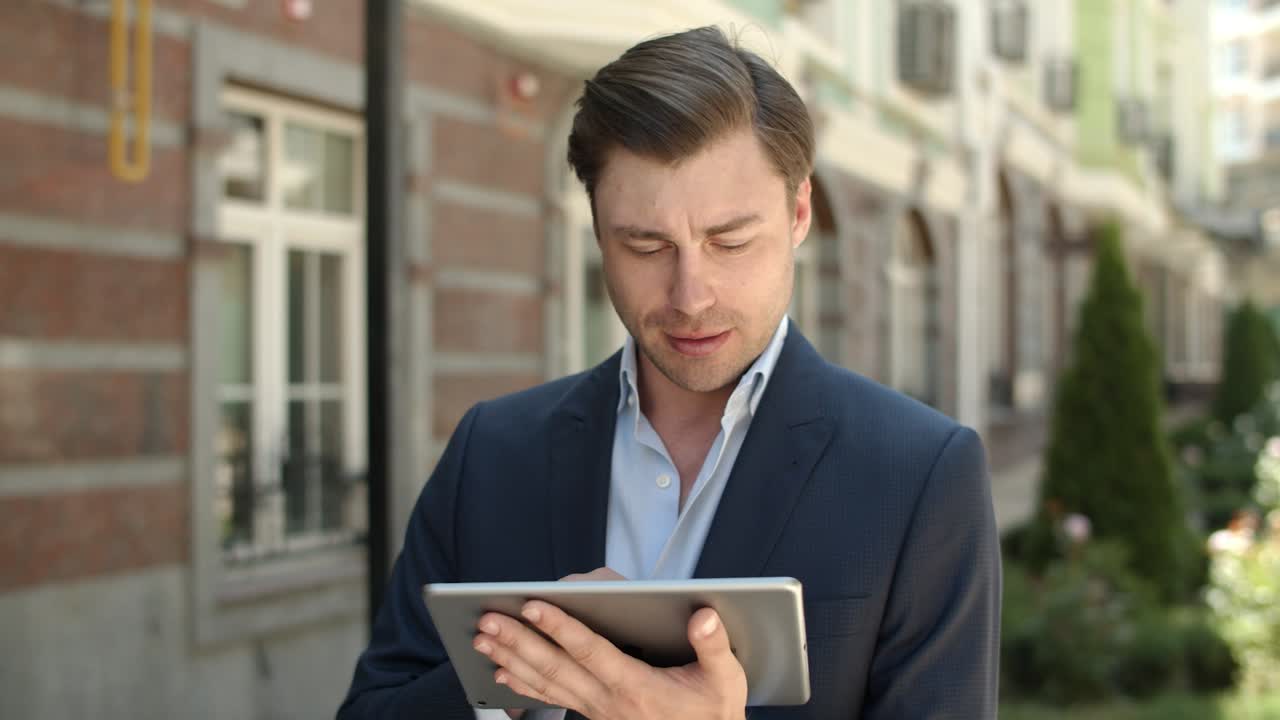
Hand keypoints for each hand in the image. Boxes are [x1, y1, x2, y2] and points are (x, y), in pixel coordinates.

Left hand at [476, 590, 746, 719]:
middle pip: (554, 667)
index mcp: (636, 688)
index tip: (534, 604)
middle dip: (518, 640)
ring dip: (510, 659)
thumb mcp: (725, 680)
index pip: (590, 652)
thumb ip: (713, 646)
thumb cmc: (713, 712)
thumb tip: (704, 616)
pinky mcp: (592, 713)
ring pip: (545, 682)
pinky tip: (500, 674)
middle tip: (488, 619)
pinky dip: (522, 686)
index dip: (560, 627)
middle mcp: (608, 701)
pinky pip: (550, 698)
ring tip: (482, 639)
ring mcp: (596, 710)